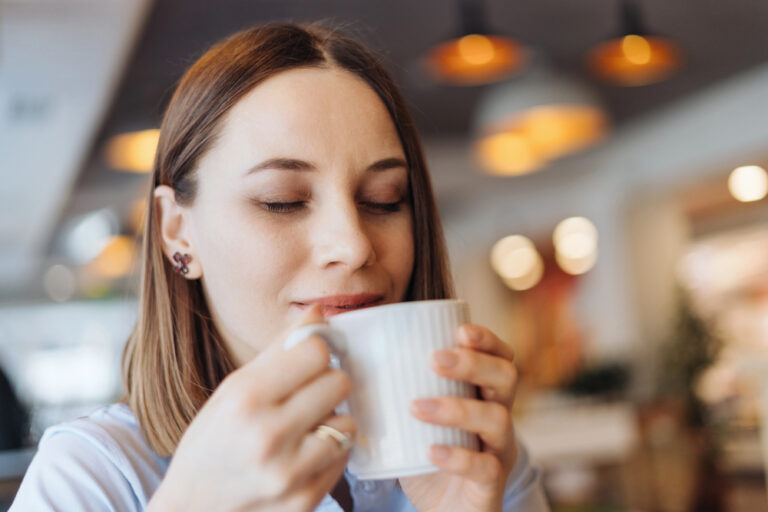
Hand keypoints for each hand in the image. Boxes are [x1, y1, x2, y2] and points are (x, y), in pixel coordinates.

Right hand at [148, 305, 354, 511]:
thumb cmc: (211, 444)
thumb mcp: (231, 391)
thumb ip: (278, 351)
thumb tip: (319, 313)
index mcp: (245, 398)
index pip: (316, 352)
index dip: (316, 351)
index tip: (308, 359)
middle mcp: (268, 435)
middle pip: (339, 383)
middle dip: (326, 383)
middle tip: (307, 393)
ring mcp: (289, 473)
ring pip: (348, 422)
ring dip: (331, 420)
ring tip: (303, 428)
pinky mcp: (306, 500)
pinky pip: (344, 456)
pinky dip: (330, 451)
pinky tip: (303, 453)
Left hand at [399, 324, 517, 511]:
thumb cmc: (419, 455)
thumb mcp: (408, 418)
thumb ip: (384, 386)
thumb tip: (337, 349)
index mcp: (482, 394)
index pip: (500, 356)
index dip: (486, 339)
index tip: (459, 330)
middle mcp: (498, 418)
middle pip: (506, 378)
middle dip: (473, 363)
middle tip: (435, 360)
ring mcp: (499, 453)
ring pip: (497, 420)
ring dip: (457, 408)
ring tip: (418, 406)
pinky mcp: (490, 488)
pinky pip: (485, 468)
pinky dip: (458, 457)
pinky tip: (431, 451)